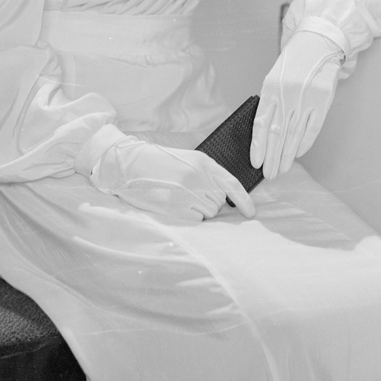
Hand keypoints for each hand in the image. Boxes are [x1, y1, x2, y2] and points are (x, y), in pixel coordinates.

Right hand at [86, 132, 255, 221]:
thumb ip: (207, 174)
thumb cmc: (158, 163)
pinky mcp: (177, 208)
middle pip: (219, 202)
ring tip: (179, 197)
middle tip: (188, 193)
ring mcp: (188, 193)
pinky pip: (196, 220)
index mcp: (204, 162)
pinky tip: (174, 205)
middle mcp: (199, 177)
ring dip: (199, 210)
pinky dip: (189, 217)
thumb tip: (225, 197)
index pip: (233, 184)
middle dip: (209, 202)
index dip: (244, 200)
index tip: (251, 213)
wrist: (129, 164)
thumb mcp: (187, 160)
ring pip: (209, 213)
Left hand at [251, 30, 342, 178]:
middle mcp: (287, 94)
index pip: (261, 123)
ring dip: (287, 154)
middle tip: (269, 174)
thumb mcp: (274, 80)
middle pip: (277, 133)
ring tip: (282, 169)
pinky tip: (298, 154)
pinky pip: (312, 127)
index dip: (258, 145)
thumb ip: (269, 104)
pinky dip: (305, 143)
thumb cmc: (292, 66)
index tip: (256, 163)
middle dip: (272, 157)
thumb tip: (263, 136)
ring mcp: (305, 98)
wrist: (317, 45)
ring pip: (294, 133)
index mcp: (270, 89)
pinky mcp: (322, 100)